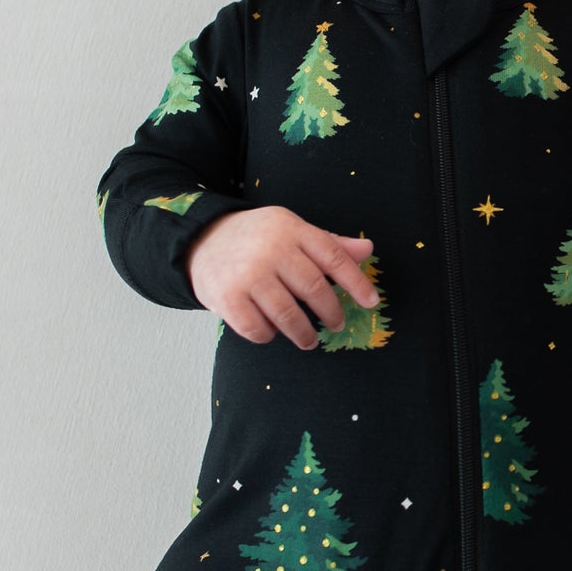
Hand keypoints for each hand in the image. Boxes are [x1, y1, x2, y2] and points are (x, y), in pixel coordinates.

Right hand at [187, 207, 376, 348]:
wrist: (200, 239)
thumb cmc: (258, 239)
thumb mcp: (293, 230)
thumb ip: (329, 243)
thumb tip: (368, 250)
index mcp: (292, 229)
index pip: (334, 257)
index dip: (357, 283)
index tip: (371, 302)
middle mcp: (270, 250)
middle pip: (314, 288)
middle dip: (331, 312)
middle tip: (337, 324)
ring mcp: (247, 274)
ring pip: (288, 314)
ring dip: (304, 333)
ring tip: (310, 340)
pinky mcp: (226, 298)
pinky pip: (258, 328)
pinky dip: (269, 335)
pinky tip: (274, 332)